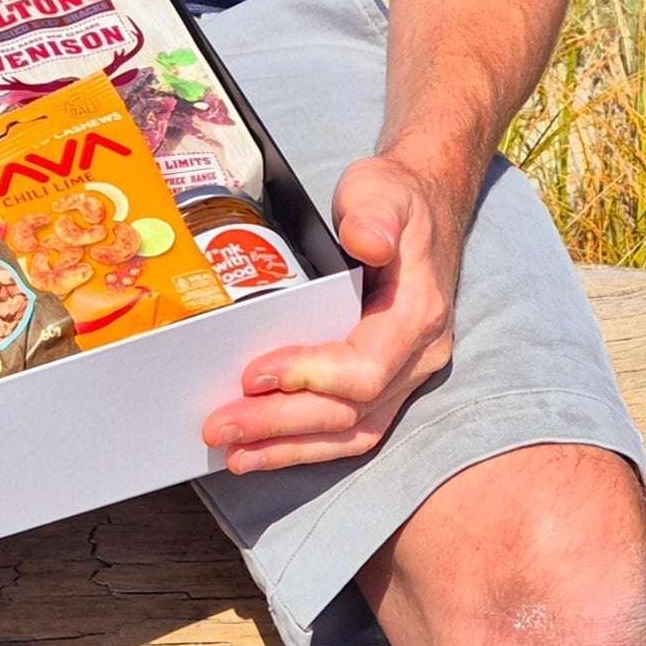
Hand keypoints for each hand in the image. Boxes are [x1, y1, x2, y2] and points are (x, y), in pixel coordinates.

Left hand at [203, 152, 459, 474]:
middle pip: (350, 411)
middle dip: (281, 423)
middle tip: (221, 425)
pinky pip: (348, 430)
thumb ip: (375, 214)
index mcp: (418, 314)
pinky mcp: (386, 386)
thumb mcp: (384, 190)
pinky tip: (260, 450)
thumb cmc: (398, 201)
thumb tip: (367, 242)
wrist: (424, 208)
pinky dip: (304, 445)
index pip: (367, 367)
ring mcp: (405, 377)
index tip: (255, 374)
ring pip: (350, 433)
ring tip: (233, 454)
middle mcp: (418, 357)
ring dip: (289, 448)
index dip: (310, 377)